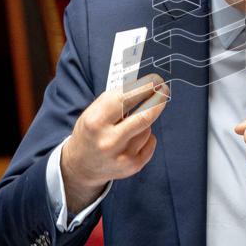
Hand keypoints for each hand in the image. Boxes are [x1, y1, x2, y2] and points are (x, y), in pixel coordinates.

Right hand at [61, 73, 168, 212]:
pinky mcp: (133, 166)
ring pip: (148, 128)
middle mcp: (108, 141)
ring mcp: (122, 156)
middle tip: (164, 89)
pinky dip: (146, 136)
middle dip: (158, 100)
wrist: (81, 166)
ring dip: (144, 121)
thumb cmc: (91, 132)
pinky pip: (151, 141)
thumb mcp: (93, 112)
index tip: (156, 79)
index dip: (144, 87)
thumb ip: (116, 99)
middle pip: (144, 116)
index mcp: (95, 122)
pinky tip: (132, 140)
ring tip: (128, 127)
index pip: (125, 99)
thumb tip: (145, 85)